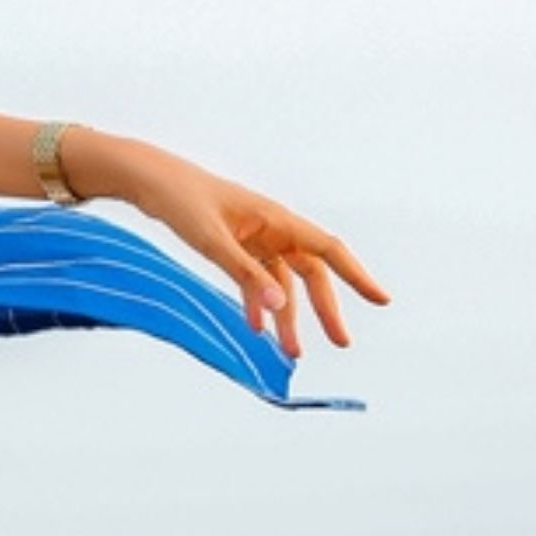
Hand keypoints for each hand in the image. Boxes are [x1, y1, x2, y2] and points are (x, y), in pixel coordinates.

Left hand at [114, 143, 391, 359]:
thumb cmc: (183, 202)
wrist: (154, 183)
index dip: (357, 276)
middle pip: (311, 273)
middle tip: (340, 342)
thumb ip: (245, 274)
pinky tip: (256, 328)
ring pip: (283, 283)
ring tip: (292, 352)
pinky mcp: (237, 246)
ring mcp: (256, 238)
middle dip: (326, 309)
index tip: (380, 299)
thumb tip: (278, 306)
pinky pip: (257, 280)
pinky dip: (258, 303)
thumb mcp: (213, 242)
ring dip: (288, 317)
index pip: (329, 250)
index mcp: (277, 220)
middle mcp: (273, 228)